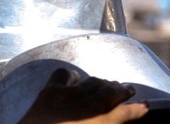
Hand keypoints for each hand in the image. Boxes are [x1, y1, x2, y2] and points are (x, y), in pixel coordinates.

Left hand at [18, 68, 148, 123]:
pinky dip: (72, 76)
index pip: (124, 112)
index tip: (142, 105)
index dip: (136, 109)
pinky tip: (74, 78)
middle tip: (126, 88)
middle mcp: (87, 105)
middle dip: (120, 90)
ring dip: (101, 82)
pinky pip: (64, 74)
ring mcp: (68, 95)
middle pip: (109, 92)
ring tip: (106, 83)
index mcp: (100, 120)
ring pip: (92, 81)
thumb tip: (107, 120)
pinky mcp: (50, 89)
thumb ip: (102, 123)